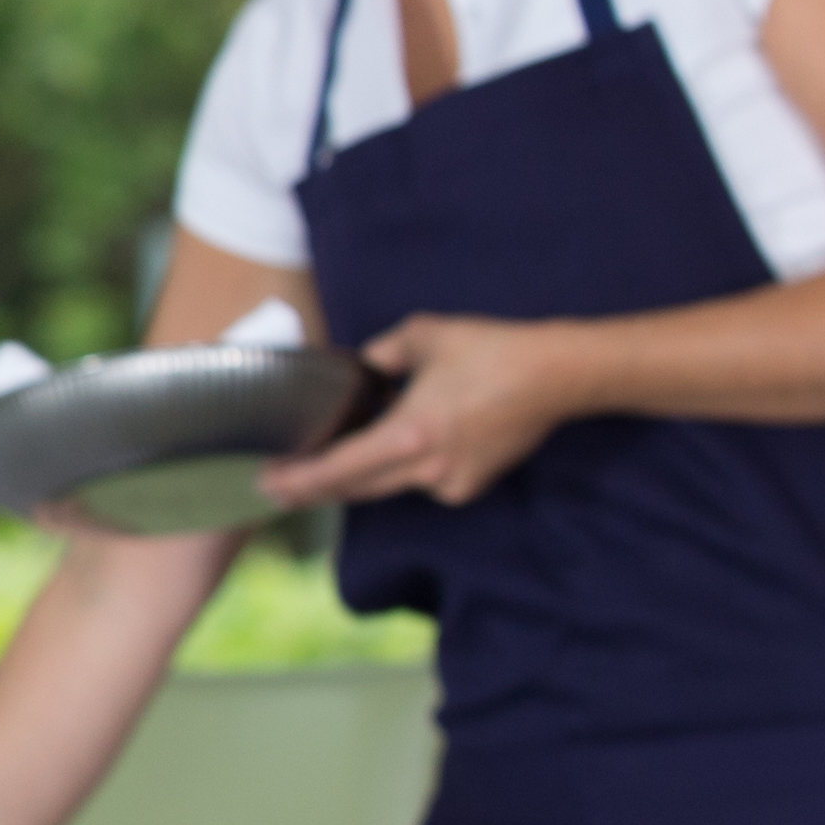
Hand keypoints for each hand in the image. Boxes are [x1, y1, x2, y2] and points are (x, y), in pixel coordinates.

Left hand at [259, 314, 591, 510]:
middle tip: (278, 486)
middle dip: (315, 488)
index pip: (338, 470)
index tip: (268, 483)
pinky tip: (412, 440)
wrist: (555, 375)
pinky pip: (422, 480)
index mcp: (408, 435)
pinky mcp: (469, 486)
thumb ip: (380, 353)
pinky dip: (406, 466)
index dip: (299, 481)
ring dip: (361, 474)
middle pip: (356, 488)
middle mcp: (426, 469)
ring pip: (389, 484)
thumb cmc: (490, 351)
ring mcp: (450, 482)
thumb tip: (362, 368)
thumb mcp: (422, 335)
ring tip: (332, 457)